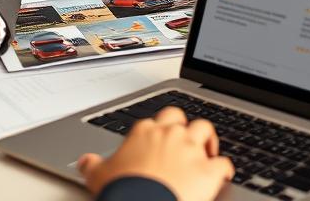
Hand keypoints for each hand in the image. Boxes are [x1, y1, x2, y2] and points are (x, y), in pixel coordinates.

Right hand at [79, 107, 233, 200]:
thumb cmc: (122, 191)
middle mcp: (170, 134)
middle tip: (187, 141)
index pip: (159, 118)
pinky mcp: (208, 171)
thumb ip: (93, 165)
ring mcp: (191, 150)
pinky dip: (225, 170)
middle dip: (187, 128)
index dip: (162, 129)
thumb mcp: (99, 176)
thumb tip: (84, 161)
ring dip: (208, 141)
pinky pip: (224, 164)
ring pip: (206, 131)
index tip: (162, 139)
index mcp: (146, 131)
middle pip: (183, 119)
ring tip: (208, 151)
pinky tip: (223, 176)